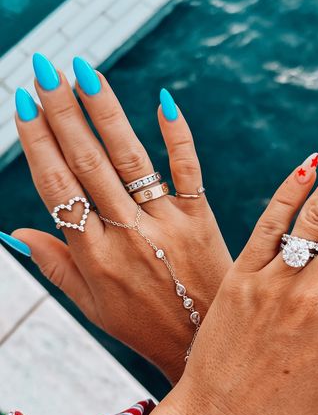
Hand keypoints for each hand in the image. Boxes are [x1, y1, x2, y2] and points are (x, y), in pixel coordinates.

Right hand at [13, 56, 231, 383]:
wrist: (201, 344)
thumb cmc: (142, 326)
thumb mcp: (92, 307)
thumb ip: (55, 267)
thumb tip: (14, 232)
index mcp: (92, 257)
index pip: (57, 188)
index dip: (38, 144)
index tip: (23, 105)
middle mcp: (126, 235)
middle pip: (88, 165)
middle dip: (63, 114)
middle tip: (44, 70)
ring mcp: (165, 225)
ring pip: (130, 160)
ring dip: (106, 114)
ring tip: (85, 72)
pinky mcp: (199, 220)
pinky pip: (187, 172)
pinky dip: (177, 137)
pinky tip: (164, 101)